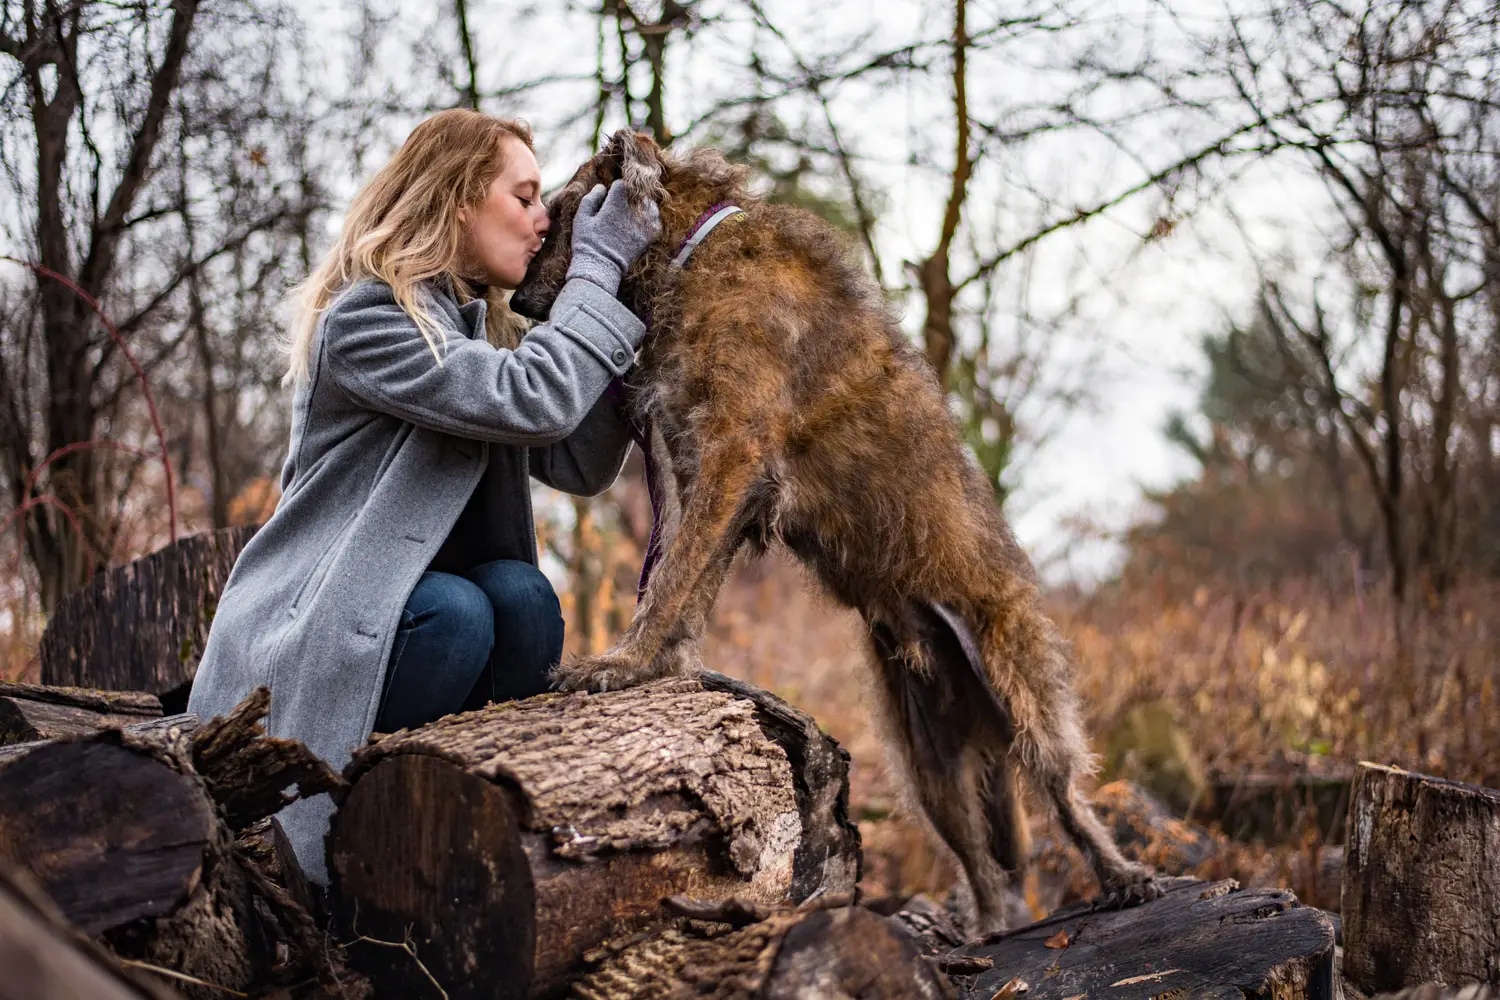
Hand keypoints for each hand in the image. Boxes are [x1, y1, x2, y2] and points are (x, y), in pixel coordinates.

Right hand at [566, 181, 661, 295]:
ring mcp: (642, 225)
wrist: (600, 267)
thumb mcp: (582, 218)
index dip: (615, 188)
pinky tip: (643, 222)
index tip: (611, 195)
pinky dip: (652, 219)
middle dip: (631, 195)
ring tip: (634, 211)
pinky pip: (656, 222)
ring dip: (643, 205)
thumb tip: (602, 187)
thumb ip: (591, 199)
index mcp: (615, 204)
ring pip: (650, 205)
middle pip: (638, 193)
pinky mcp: (648, 238)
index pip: (621, 184)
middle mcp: (632, 212)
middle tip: (623, 203)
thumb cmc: (587, 242)